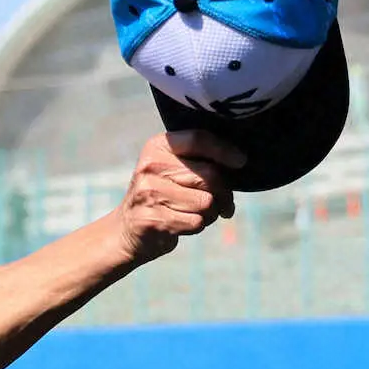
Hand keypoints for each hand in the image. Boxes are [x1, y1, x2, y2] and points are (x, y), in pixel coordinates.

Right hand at [111, 130, 240, 264]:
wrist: (127, 229)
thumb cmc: (162, 196)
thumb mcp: (172, 168)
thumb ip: (199, 160)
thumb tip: (240, 162)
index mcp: (157, 147)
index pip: (198, 139)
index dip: (224, 150)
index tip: (241, 162)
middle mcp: (150, 166)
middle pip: (208, 176)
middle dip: (224, 193)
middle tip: (225, 203)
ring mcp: (148, 193)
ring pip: (205, 202)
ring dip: (211, 212)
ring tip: (199, 213)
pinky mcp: (152, 218)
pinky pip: (196, 222)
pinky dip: (198, 226)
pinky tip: (185, 223)